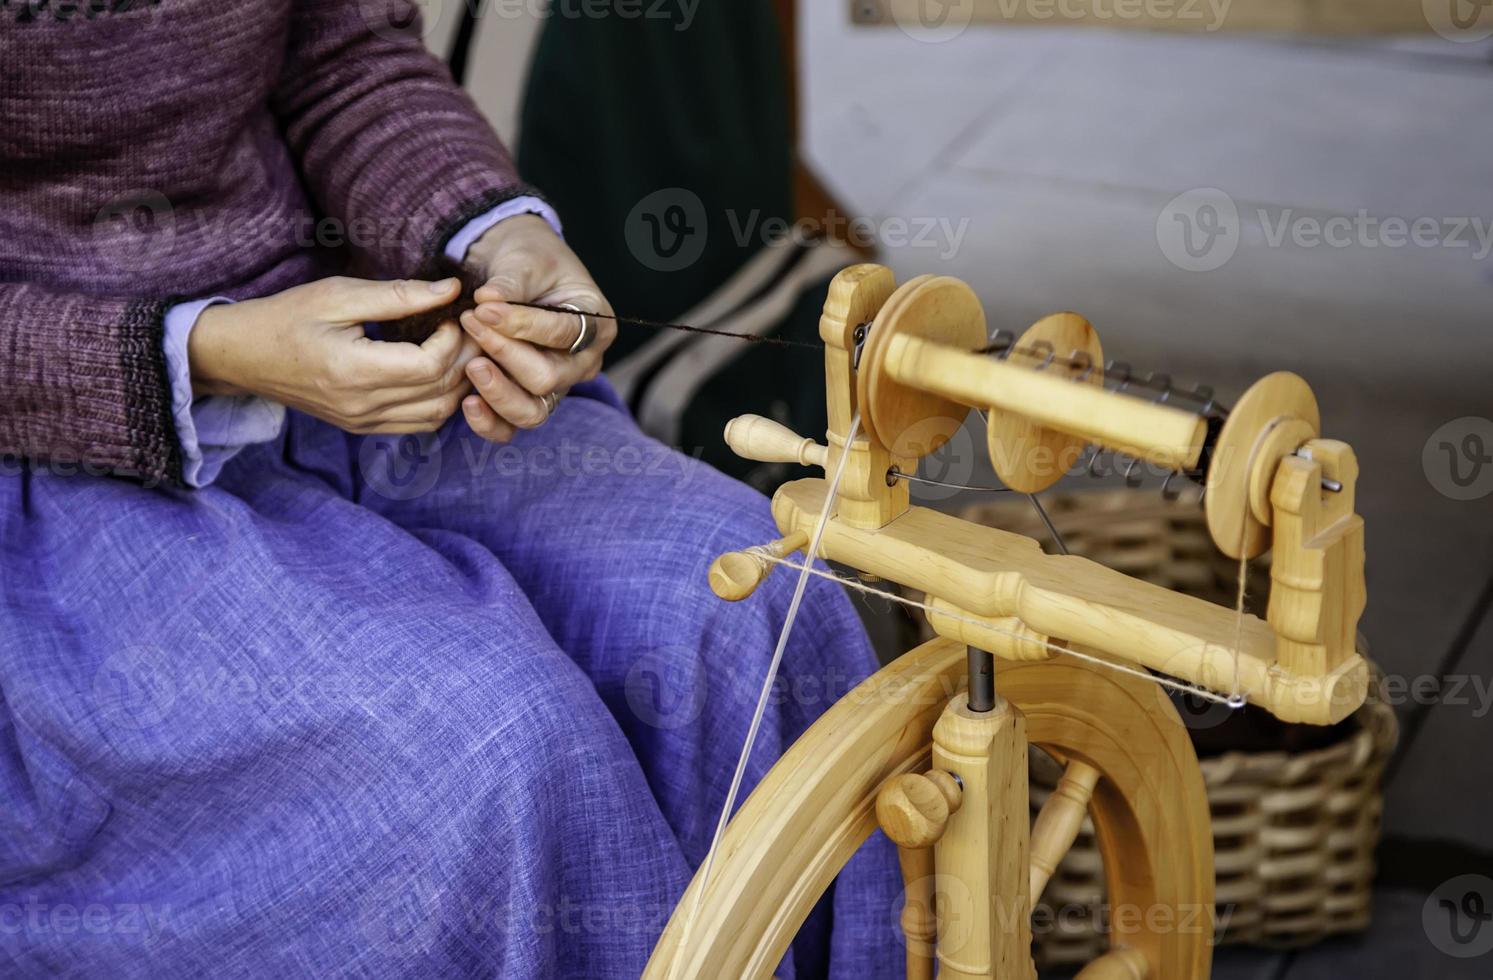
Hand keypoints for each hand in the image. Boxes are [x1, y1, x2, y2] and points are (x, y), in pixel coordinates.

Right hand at [188, 275, 478, 433]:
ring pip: (438, 414)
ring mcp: (364, 423)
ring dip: (459, 383)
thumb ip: (398, 295)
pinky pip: (420, 424)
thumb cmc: (287, 316)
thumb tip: (452, 288)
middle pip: (442, 391)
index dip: (453, 338)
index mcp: (354, 371)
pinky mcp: (364, 428)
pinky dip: (440, 400)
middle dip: (466, 358)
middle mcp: (362, 406)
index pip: (430, 365)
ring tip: (458, 348)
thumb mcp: (339, 295)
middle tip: (470, 328)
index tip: (452, 312)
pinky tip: (439, 371)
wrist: (243, 356)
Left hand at [457, 213, 617, 441]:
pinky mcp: (527, 400)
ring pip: (533, 411)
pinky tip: (467, 402)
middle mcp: (582, 363)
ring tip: (470, 365)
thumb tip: (487, 300)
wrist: (516, 269)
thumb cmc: (529, 259)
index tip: (483, 308)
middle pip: (549, 378)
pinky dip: (489, 421)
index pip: (565, 334)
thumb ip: (510, 282)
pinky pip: (511, 426)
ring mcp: (556, 387)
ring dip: (498, 391)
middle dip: (506, 354)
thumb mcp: (525, 259)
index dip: (522, 324)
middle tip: (471, 324)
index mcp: (596, 324)